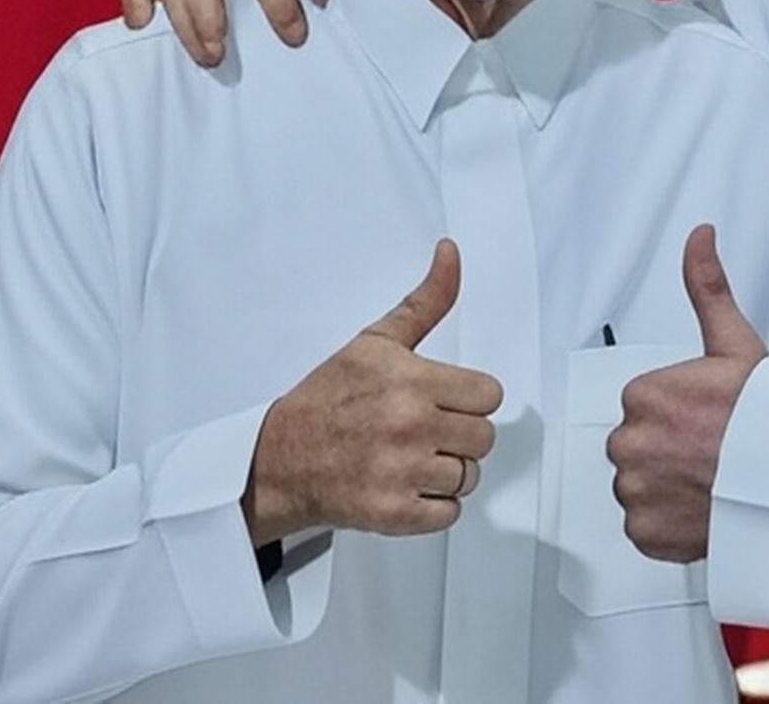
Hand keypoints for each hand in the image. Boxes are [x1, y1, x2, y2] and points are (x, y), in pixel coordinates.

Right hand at [244, 238, 503, 541]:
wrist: (279, 459)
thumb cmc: (328, 398)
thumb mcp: (377, 341)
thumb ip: (426, 300)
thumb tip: (451, 252)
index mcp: (412, 381)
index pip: (489, 395)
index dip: (468, 397)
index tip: (443, 399)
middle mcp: (411, 427)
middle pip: (484, 437)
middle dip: (459, 433)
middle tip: (424, 429)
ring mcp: (403, 474)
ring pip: (469, 476)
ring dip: (447, 470)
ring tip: (412, 457)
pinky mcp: (395, 514)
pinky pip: (450, 513)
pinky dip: (433, 505)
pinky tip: (406, 484)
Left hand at [606, 225, 766, 562]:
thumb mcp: (736, 343)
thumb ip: (707, 286)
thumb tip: (699, 238)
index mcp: (643, 396)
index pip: (644, 404)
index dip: (679, 411)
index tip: (706, 419)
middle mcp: (631, 444)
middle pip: (637, 445)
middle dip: (667, 448)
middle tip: (711, 451)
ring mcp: (637, 492)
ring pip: (639, 485)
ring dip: (666, 485)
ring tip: (710, 480)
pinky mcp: (645, 533)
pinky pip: (643, 527)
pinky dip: (667, 523)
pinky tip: (701, 507)